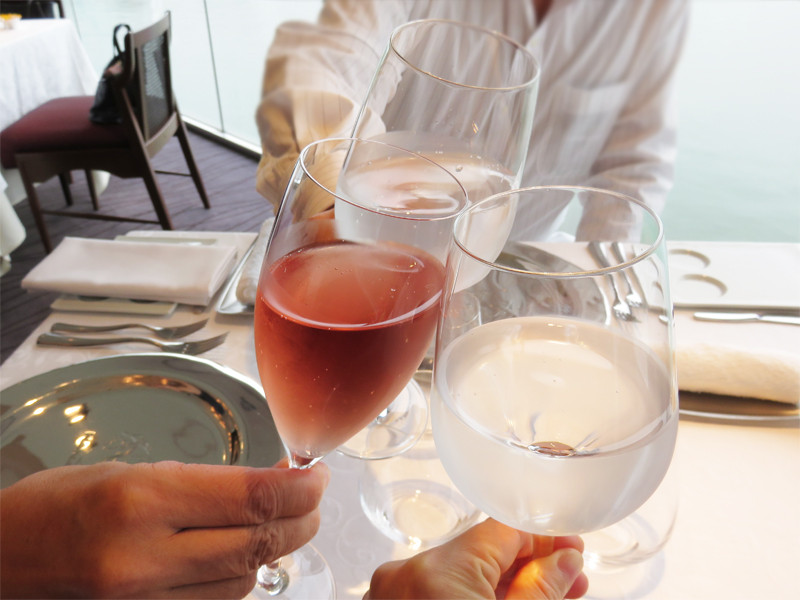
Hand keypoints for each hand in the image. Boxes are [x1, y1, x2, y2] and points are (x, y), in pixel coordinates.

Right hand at [0, 460, 328, 598]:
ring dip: (272, 550)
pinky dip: (239, 580)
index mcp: (141, 502)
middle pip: (259, 544)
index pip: (252, 497)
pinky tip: (238, 555)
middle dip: (302, 519)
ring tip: (275, 521)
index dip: (301, 487)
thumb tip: (270, 483)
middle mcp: (145, 559)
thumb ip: (202, 482)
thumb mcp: (129, 473)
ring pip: (245, 582)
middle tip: (312, 498)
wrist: (2, 563)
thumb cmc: (58, 506)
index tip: (317, 476)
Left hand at [366, 518, 588, 599]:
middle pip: (481, 553)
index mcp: (436, 572)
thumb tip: (566, 560)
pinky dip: (470, 596)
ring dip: (503, 584)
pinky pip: (438, 594)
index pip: (502, 531)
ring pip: (460, 577)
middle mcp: (404, 576)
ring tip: (547, 595)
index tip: (571, 548)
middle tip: (569, 578)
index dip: (544, 538)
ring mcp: (389, 596)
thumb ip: (539, 591)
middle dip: (528, 565)